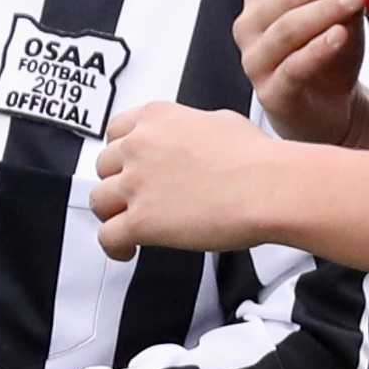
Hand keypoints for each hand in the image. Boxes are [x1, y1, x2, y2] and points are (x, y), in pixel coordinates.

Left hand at [92, 102, 282, 260]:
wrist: (269, 187)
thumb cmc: (256, 157)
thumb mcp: (219, 121)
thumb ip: (191, 127)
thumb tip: (192, 138)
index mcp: (156, 118)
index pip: (114, 132)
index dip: (121, 154)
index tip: (127, 166)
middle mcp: (139, 146)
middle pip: (103, 167)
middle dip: (118, 183)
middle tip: (135, 197)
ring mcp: (136, 184)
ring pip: (99, 201)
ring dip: (113, 214)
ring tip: (129, 225)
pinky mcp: (142, 221)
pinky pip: (108, 236)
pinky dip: (115, 246)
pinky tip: (127, 250)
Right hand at [234, 0, 368, 146]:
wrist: (327, 110)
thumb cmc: (329, 54)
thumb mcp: (340, 15)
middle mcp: (250, 24)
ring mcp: (256, 60)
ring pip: (287, 28)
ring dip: (323, 9)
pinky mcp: (271, 93)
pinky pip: (292, 67)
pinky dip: (317, 49)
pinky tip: (340, 35)